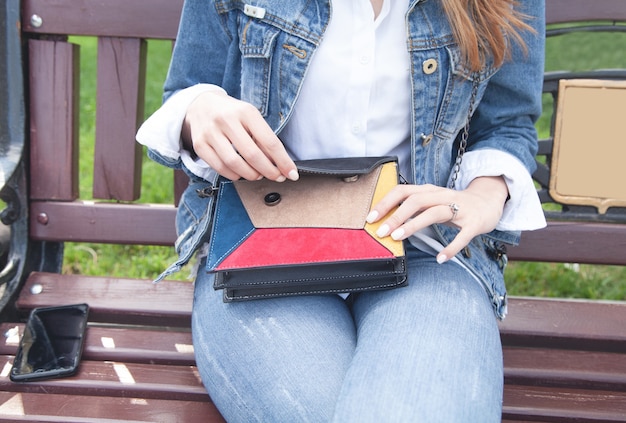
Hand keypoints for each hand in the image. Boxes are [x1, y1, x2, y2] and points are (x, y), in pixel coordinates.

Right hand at [182, 90, 297, 181]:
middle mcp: (226, 120)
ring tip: (258, 175)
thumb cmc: (232, 114)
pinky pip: (220, 167)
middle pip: (252, 155)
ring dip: (251, 175)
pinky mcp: (200, 144)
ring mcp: (211, 132)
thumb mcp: (251, 117)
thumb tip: (280, 164)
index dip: (283, 161)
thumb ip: (264, 138)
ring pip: (235, 164)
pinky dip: (234, 175)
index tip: (291, 173)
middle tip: (276, 177)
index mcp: (246, 112)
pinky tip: (241, 173)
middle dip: (269, 171)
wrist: (201, 105)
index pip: (269, 141)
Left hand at [367, 176, 508, 262]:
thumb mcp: (432, 202)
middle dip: (396, 216)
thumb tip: (386, 224)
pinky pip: (462, 235)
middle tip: (380, 232)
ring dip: (414, 225)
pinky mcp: (474, 223)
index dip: (385, 203)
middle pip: (416, 201)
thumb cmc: (454, 205)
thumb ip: (412, 210)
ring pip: (434, 213)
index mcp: (429, 191)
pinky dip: (451, 247)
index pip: (403, 191)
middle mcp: (442, 196)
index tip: (370, 218)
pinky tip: (440, 258)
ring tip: (398, 238)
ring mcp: (459, 208)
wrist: (489, 202)